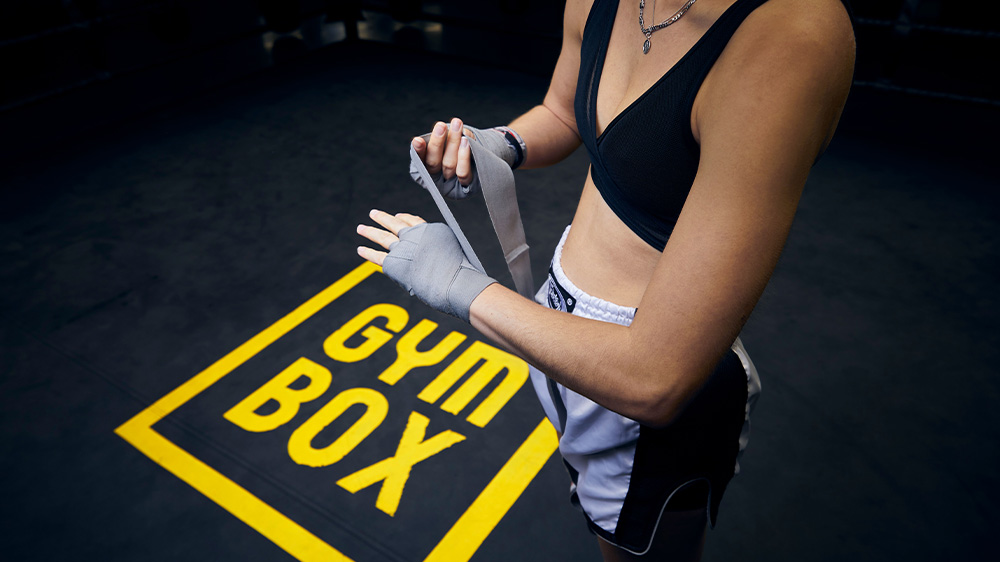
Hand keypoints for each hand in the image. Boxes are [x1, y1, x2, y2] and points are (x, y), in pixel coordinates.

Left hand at [357, 209, 495, 321]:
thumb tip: (430, 261)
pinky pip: (377, 256)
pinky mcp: (394, 262)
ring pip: (382, 237)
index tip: (398, 216)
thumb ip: (437, 252)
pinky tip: (361, 249)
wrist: (453, 282)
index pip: (415, 220)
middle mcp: (416, 235)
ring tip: (360, 228)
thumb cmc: (459, 274)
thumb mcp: (453, 253)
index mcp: (432, 230)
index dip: (405, 218)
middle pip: (395, 224)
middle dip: (383, 218)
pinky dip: (367, 252)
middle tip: (373, 213)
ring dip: (370, 231)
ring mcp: (403, 248)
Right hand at [412, 118, 473, 187]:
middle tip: (441, 126)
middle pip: (433, 163)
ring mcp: (451, 183)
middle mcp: (436, 179)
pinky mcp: (466, 185)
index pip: (419, 160)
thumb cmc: (455, 148)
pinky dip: (463, 157)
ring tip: (457, 124)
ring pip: (449, 164)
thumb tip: (438, 131)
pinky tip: (465, 141)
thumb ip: (439, 139)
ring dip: (453, 143)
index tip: (417, 140)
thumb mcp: (444, 143)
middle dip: (437, 143)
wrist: (477, 160)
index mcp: (425, 170)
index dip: (418, 151)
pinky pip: (463, 173)